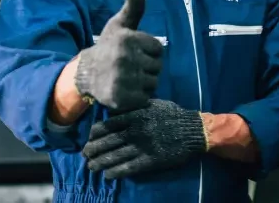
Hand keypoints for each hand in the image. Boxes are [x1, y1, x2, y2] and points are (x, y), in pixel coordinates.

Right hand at [74, 0, 162, 110]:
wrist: (85, 73)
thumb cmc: (109, 46)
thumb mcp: (120, 25)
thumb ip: (133, 7)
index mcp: (128, 39)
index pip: (159, 49)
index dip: (149, 52)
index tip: (134, 52)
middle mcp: (124, 58)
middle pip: (158, 67)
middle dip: (147, 68)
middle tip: (129, 66)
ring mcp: (122, 79)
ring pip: (153, 83)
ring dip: (144, 83)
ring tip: (128, 77)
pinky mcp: (121, 98)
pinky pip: (145, 99)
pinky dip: (138, 97)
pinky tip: (126, 90)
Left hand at [82, 99, 207, 178]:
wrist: (193, 130)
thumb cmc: (172, 115)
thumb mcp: (152, 104)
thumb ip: (134, 107)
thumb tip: (115, 111)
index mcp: (135, 115)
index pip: (108, 125)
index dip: (95, 133)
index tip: (90, 138)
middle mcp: (135, 130)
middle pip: (107, 141)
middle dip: (93, 149)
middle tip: (85, 154)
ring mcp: (142, 146)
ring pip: (114, 156)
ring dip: (100, 162)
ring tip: (91, 167)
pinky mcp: (149, 160)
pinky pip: (128, 167)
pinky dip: (115, 172)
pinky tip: (107, 175)